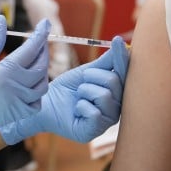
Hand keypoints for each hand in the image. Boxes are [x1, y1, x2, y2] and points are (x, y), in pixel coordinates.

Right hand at [0, 17, 50, 164]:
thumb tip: (2, 20)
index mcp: (3, 73)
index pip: (31, 50)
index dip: (40, 34)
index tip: (45, 23)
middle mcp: (13, 90)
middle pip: (40, 67)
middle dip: (43, 51)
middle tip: (40, 41)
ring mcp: (14, 106)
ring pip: (41, 87)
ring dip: (42, 73)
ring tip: (34, 62)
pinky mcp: (11, 117)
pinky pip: (34, 105)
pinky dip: (37, 95)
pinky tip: (29, 86)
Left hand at [0, 36, 128, 143]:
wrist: (46, 104)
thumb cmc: (67, 89)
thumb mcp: (86, 72)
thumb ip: (105, 62)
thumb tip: (121, 44)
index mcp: (116, 92)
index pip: (123, 73)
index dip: (121, 58)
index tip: (117, 40)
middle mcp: (116, 107)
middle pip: (113, 81)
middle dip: (91, 77)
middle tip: (81, 85)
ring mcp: (107, 120)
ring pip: (104, 95)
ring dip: (84, 92)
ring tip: (78, 98)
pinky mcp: (95, 131)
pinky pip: (94, 113)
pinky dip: (80, 106)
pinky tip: (76, 110)